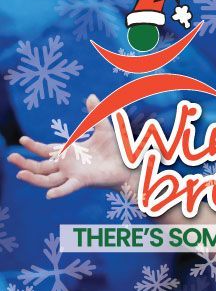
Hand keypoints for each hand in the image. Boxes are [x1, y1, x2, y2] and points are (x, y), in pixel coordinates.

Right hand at [7, 95, 131, 198]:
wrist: (128, 164)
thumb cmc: (114, 149)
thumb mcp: (104, 128)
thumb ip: (95, 113)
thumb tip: (91, 95)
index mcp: (69, 153)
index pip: (46, 150)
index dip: (34, 146)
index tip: (22, 140)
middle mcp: (67, 166)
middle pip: (41, 166)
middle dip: (25, 163)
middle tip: (10, 158)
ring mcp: (73, 174)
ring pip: (48, 179)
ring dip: (34, 178)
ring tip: (20, 174)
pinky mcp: (83, 181)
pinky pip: (68, 188)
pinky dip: (59, 191)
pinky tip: (49, 195)